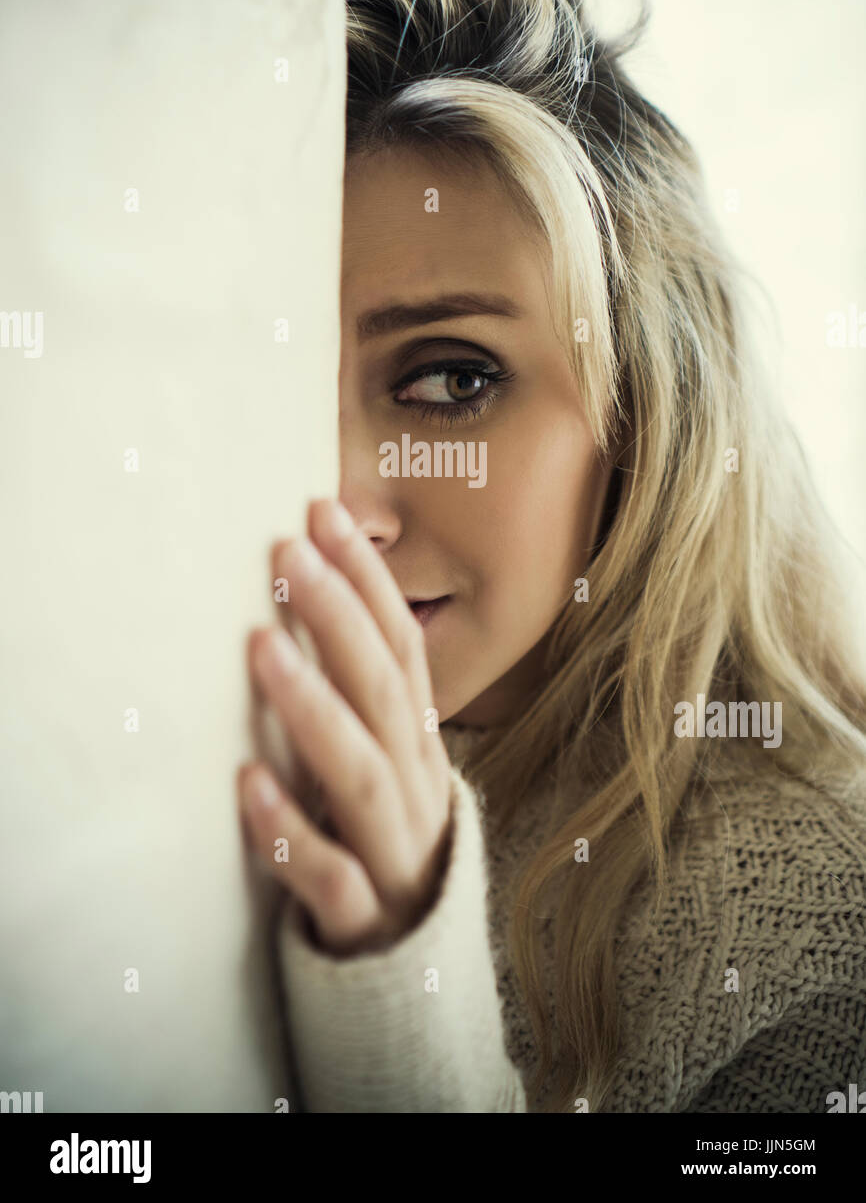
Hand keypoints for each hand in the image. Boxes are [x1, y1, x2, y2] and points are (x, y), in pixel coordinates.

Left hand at [238, 497, 453, 956]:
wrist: (415, 989)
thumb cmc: (382, 858)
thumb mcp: (383, 774)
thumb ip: (359, 707)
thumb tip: (308, 609)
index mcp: (423, 752)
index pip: (404, 650)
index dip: (368, 581)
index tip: (326, 513)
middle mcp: (420, 793)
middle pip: (387, 694)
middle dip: (340, 617)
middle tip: (286, 551)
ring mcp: (398, 856)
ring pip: (362, 773)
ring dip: (314, 705)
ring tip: (261, 644)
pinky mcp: (366, 921)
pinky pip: (331, 874)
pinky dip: (291, 828)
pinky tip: (246, 782)